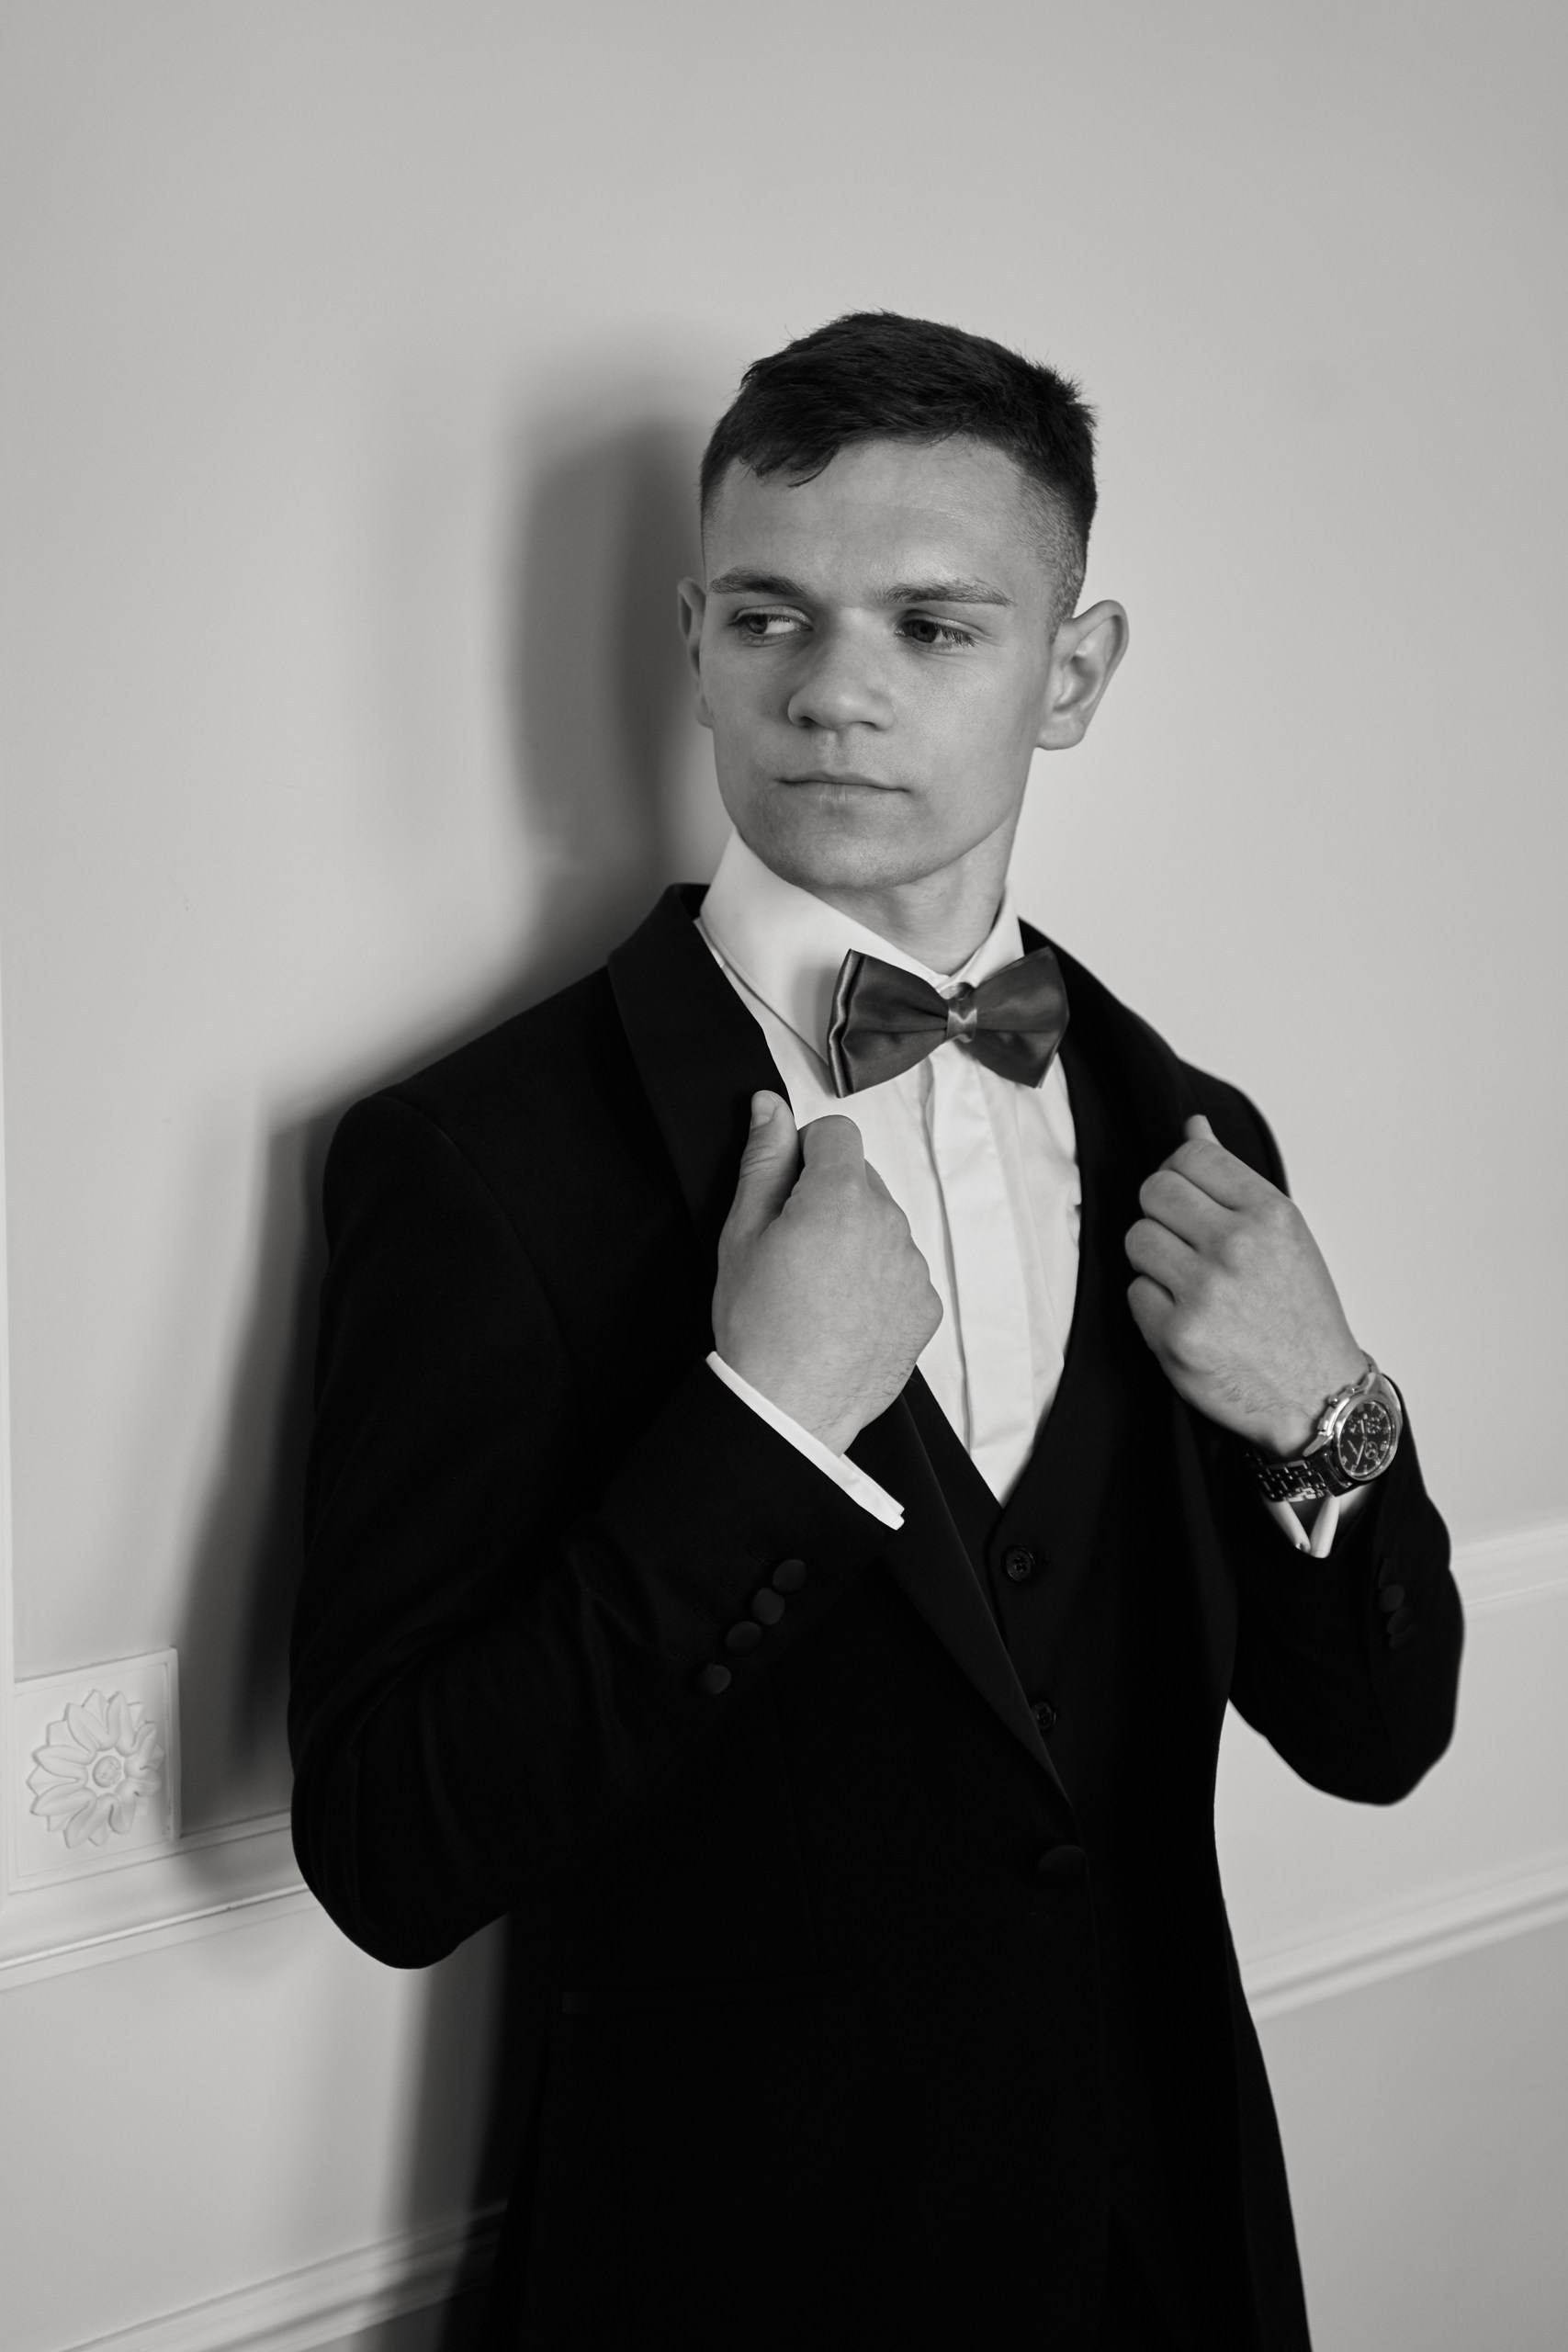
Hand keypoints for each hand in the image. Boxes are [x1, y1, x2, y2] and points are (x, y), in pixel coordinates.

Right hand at [712, 1092, 942, 1453]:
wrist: (789, 1407)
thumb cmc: (757, 1323)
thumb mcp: (742, 1234)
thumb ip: (762, 1160)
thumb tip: (769, 1105)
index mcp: (840, 1197)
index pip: (837, 1134)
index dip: (805, 1154)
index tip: (787, 1191)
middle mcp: (889, 1224)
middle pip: (862, 1181)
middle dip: (830, 1199)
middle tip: (793, 1250)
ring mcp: (913, 1268)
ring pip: (883, 1227)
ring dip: (856, 1241)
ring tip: (817, 1290)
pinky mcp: (926, 1307)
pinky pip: (902, 1272)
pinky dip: (877, 1282)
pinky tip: (843, 1314)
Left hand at [1124, 1114, 1365, 1455]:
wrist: (1316, 1394)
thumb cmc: (1299, 1313)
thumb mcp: (1284, 1234)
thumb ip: (1233, 1180)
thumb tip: (1193, 1127)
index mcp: (1270, 1214)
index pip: (1190, 1157)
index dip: (1178, 1174)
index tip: (1189, 1199)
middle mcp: (1237, 1247)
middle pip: (1154, 1191)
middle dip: (1161, 1213)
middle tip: (1184, 1242)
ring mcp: (1204, 1292)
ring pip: (1137, 1239)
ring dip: (1154, 1259)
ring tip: (1188, 1281)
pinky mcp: (1176, 1335)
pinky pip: (1135, 1292)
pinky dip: (1153, 1304)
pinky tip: (1188, 1317)